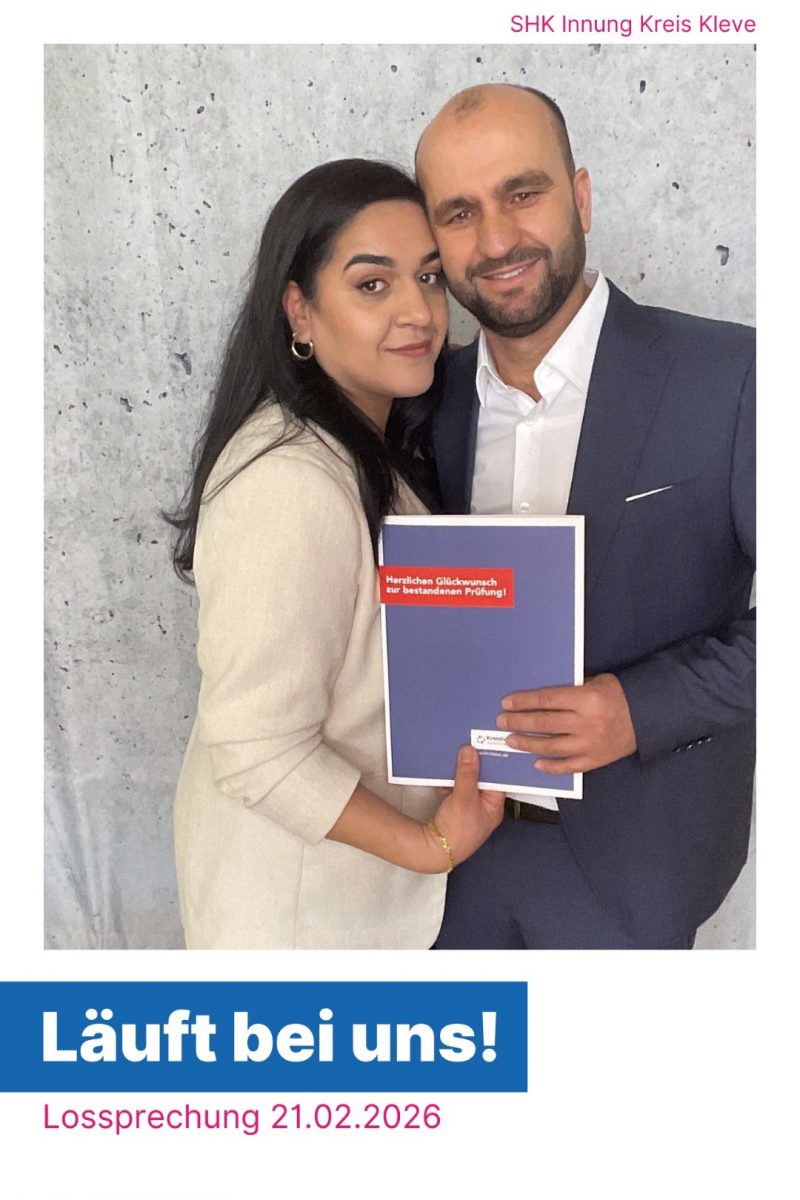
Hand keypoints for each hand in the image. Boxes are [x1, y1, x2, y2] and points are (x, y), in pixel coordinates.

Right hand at [429, 746, 504, 869]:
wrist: (433, 851)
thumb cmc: (457, 833)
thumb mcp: (464, 798)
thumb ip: (467, 774)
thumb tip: (470, 751)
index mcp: (494, 806)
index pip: (498, 778)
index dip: (493, 761)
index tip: (487, 745)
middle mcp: (484, 806)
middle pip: (481, 778)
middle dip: (473, 764)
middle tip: (468, 747)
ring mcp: (468, 807)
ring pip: (467, 782)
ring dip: (459, 773)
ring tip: (454, 762)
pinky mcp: (454, 807)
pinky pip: (455, 788)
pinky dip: (449, 782)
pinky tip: (444, 780)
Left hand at [497, 673, 636, 773]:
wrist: (646, 717)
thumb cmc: (617, 695)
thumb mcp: (595, 682)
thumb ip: (570, 691)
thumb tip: (539, 698)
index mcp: (586, 699)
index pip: (547, 700)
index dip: (524, 702)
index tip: (507, 703)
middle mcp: (586, 723)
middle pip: (545, 723)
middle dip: (519, 722)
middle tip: (502, 722)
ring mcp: (590, 744)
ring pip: (552, 746)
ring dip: (528, 744)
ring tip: (512, 740)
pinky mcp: (595, 760)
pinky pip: (568, 766)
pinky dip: (551, 766)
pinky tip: (536, 763)